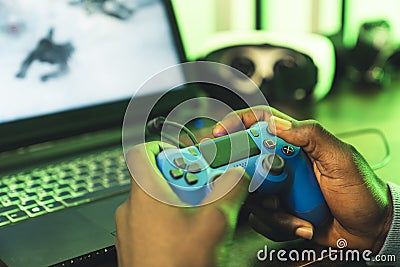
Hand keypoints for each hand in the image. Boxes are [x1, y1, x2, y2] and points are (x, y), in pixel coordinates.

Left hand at [115, 142, 249, 266]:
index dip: (167, 148)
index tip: (188, 157)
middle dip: (184, 181)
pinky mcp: (134, 245)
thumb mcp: (214, 224)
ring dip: (180, 202)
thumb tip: (237, 176)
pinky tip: (188, 238)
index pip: (144, 152)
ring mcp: (130, 228)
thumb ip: (229, 192)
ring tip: (201, 217)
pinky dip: (170, 221)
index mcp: (145, 194)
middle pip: (157, 177)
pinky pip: (151, 221)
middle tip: (205, 192)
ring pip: (156, 201)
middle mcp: (132, 208)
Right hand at [212, 106, 392, 252]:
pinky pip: (262, 216)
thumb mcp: (341, 158)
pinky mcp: (278, 209)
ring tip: (296, 216)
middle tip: (259, 190)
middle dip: (244, 176)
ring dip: (270, 209)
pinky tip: (302, 225)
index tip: (220, 132)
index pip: (261, 122)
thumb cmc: (361, 191)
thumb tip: (276, 124)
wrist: (369, 230)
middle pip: (246, 159)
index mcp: (296, 143)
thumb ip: (312, 135)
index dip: (237, 122)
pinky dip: (279, 225)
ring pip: (251, 192)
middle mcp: (282, 163)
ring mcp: (279, 187)